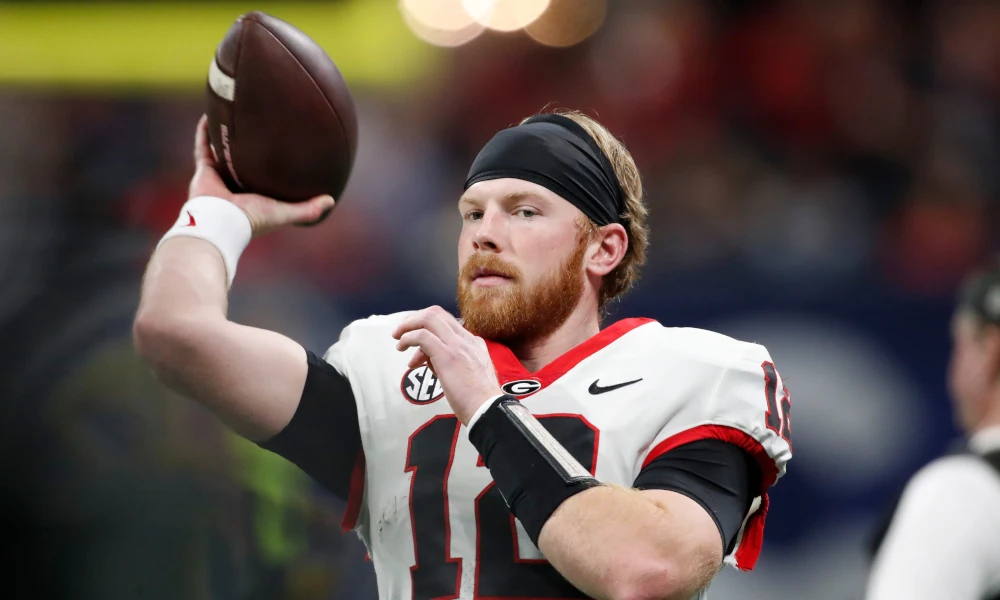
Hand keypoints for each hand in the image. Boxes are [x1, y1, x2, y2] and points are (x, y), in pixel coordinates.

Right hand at [189, 115, 334, 235]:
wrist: (221, 221)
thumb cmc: (253, 219)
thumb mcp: (285, 212)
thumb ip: (307, 209)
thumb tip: (331, 200)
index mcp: (253, 196)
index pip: (263, 179)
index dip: (271, 166)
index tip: (282, 149)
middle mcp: (235, 186)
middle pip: (242, 163)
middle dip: (248, 148)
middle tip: (258, 127)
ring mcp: (219, 177)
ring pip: (222, 151)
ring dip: (225, 136)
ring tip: (233, 115)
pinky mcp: (204, 170)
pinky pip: (203, 146)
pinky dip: (205, 131)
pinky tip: (211, 114)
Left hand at [392, 306, 502, 424]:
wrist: (487, 410)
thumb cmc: (477, 400)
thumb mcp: (467, 374)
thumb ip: (450, 362)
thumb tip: (430, 360)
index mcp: (474, 343)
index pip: (447, 322)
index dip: (427, 327)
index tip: (416, 342)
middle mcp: (467, 339)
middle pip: (437, 314)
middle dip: (415, 319)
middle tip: (402, 331)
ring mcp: (457, 345)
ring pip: (429, 319)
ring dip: (408, 326)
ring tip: (398, 339)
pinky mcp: (447, 355)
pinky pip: (422, 336)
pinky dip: (408, 338)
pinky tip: (402, 346)